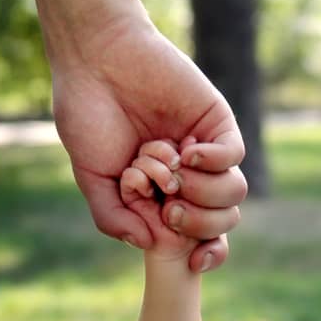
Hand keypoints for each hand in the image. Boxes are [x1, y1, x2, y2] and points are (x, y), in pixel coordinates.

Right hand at [50, 17, 246, 272]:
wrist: (93, 58)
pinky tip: (186, 152)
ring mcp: (204, 149)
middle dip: (199, 224)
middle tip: (168, 207)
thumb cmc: (87, 113)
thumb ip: (113, 216)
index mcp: (164, 195)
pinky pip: (233, 155)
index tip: (192, 262)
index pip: (202, 237)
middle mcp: (189, 176)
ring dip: (203, 193)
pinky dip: (213, 162)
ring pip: (234, 193)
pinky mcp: (215, 121)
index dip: (206, 254)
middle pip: (223, 221)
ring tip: (171, 174)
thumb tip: (148, 244)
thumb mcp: (92, 175)